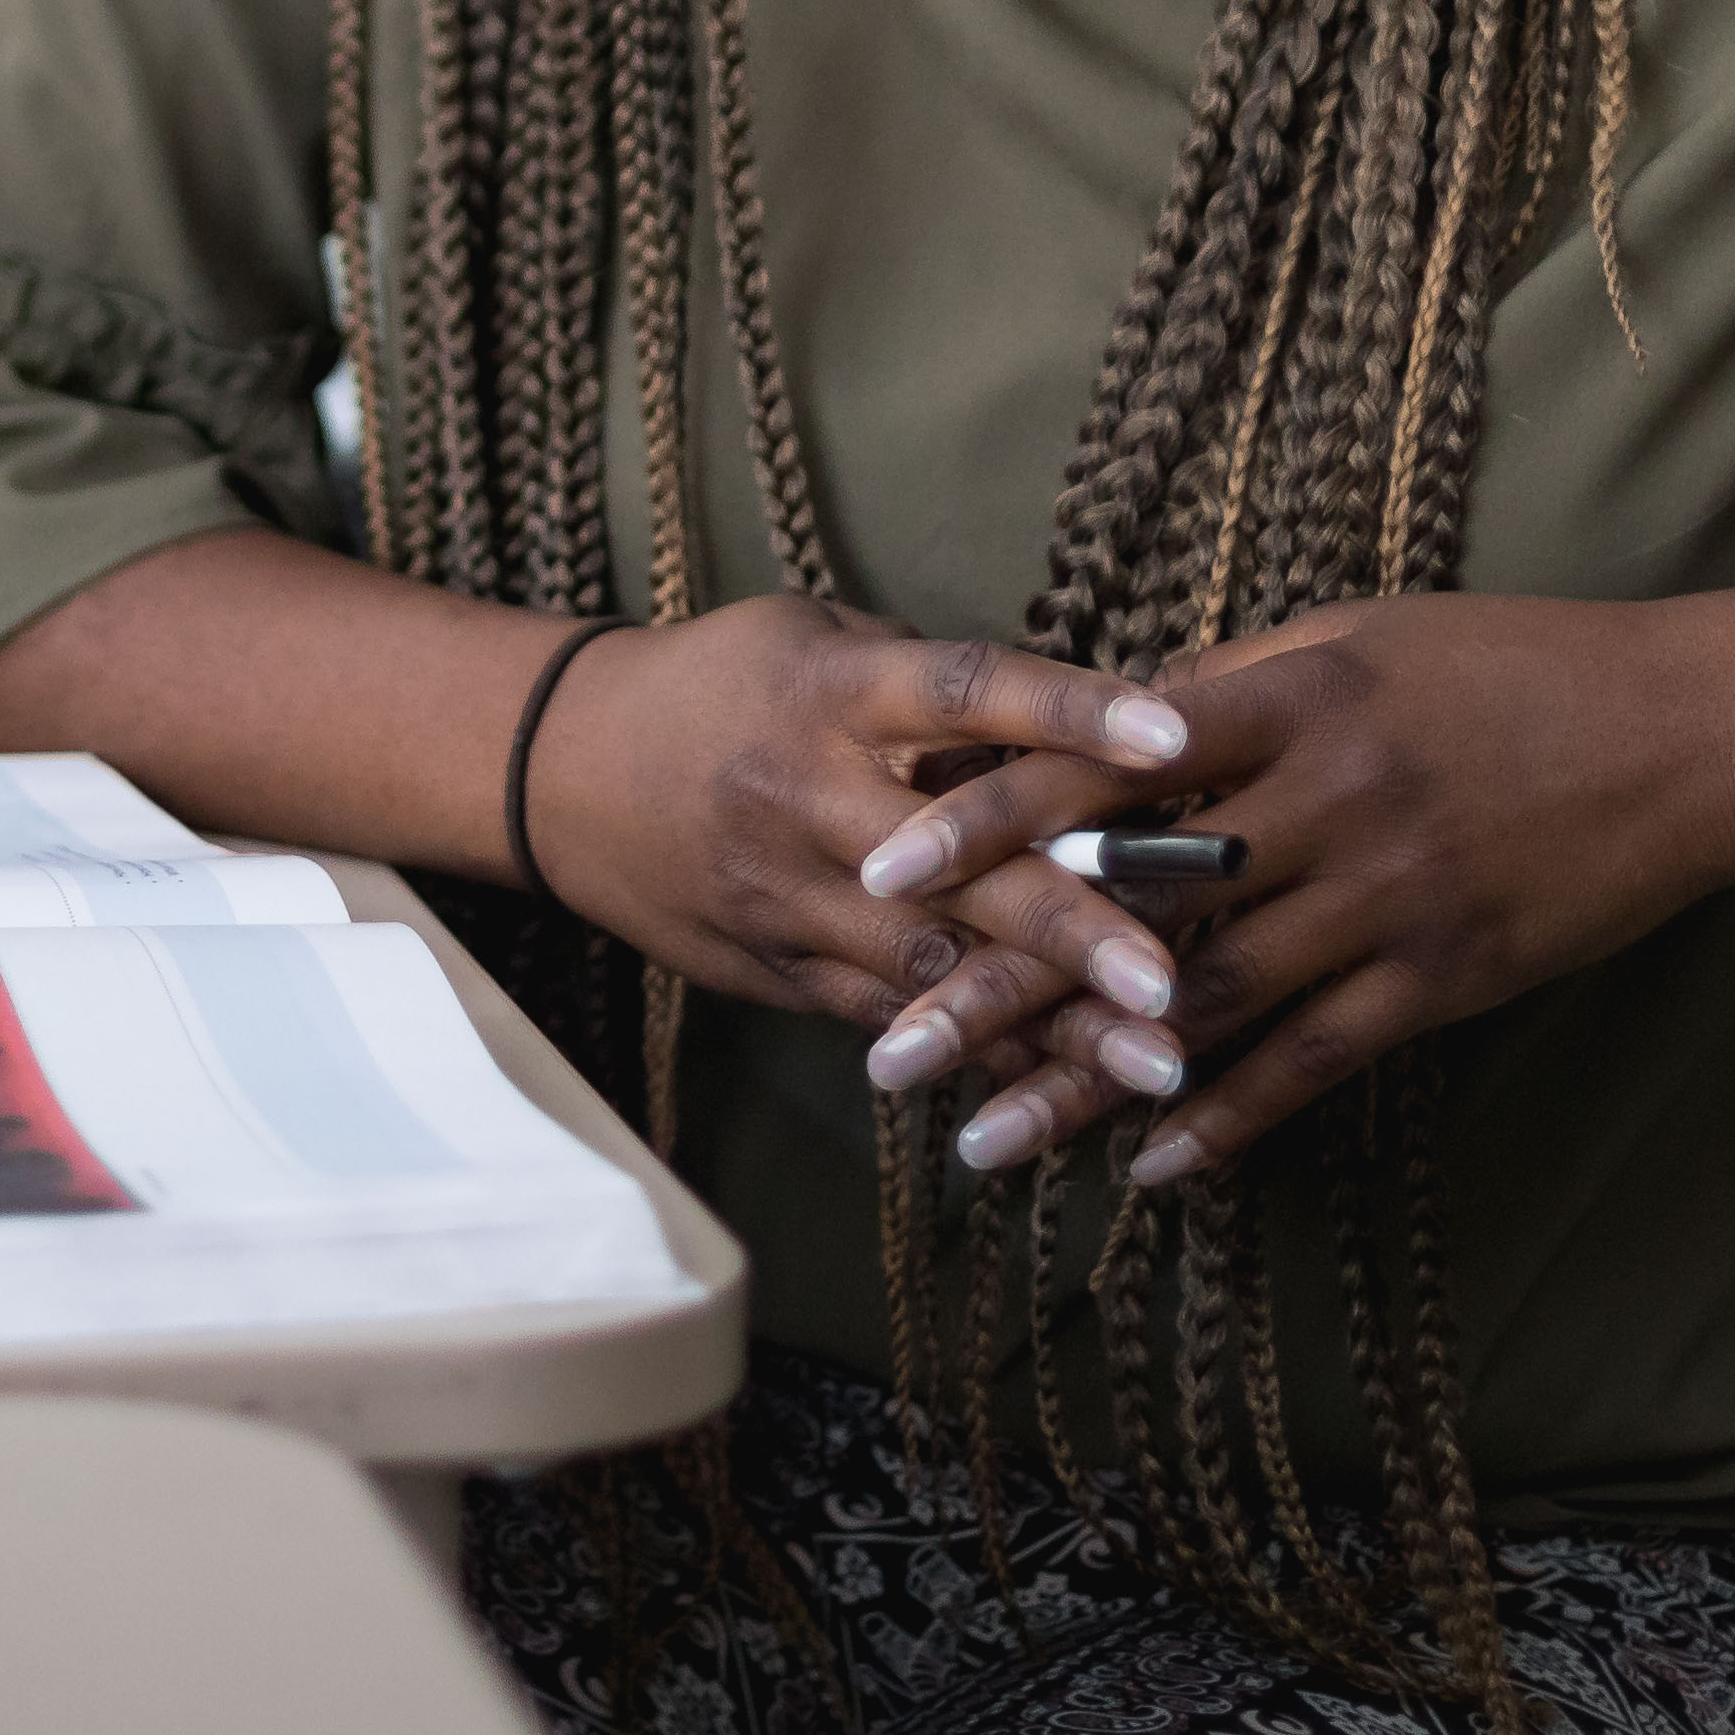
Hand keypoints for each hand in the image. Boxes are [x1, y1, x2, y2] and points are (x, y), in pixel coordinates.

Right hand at [520, 595, 1213, 1061]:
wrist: (562, 770)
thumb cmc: (715, 683)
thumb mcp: (812, 639)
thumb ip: (928, 683)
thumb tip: (1061, 726)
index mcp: (832, 694)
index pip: (964, 693)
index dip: (1069, 711)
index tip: (1173, 739)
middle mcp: (813, 799)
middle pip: (960, 866)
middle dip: (1073, 927)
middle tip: (1173, 981)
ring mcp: (793, 899)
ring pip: (934, 970)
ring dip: (1052, 1023)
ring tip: (1159, 1064)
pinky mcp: (782, 972)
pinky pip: (894, 1019)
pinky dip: (984, 1054)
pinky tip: (1072, 1096)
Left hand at [879, 589, 1734, 1183]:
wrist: (1687, 730)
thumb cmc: (1512, 661)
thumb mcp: (1360, 635)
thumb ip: (1234, 679)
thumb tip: (1112, 716)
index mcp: (1287, 696)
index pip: (1101, 761)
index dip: (986, 815)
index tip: (881, 862)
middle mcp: (1321, 801)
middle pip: (1126, 904)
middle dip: (997, 980)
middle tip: (886, 1050)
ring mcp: (1383, 898)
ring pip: (1203, 1006)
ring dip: (1083, 1082)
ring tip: (977, 1141)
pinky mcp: (1442, 980)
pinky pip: (1312, 1063)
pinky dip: (1225, 1121)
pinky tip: (1147, 1171)